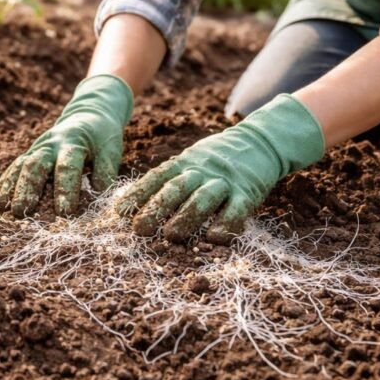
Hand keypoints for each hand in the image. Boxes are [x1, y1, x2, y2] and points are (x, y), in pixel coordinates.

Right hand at [0, 74, 133, 216]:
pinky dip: (3, 184)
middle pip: (35, 165)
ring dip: (10, 188)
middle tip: (21, 211)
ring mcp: (37, 149)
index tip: (65, 213)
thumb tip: (99, 197)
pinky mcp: (30, 154)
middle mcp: (51, 145)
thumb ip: (105, 172)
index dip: (66, 190)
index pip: (68, 168)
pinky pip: (13, 169)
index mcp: (73, 143)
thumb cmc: (102, 137)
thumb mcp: (111, 150)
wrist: (89, 114)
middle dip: (27, 188)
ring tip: (1, 209)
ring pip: (20, 166)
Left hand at [116, 94, 324, 243]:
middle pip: (176, 188)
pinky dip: (225, 224)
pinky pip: (236, 210)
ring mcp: (226, 181)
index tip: (119, 213)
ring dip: (186, 217)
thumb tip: (133, 203)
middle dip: (156, 208)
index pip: (157, 177)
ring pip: (204, 198)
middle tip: (139, 229)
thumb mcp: (190, 160)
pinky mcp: (248, 192)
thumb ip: (169, 178)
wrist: (260, 142)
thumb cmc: (216, 159)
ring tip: (171, 235)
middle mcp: (202, 170)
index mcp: (184, 163)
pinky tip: (213, 238)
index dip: (138, 194)